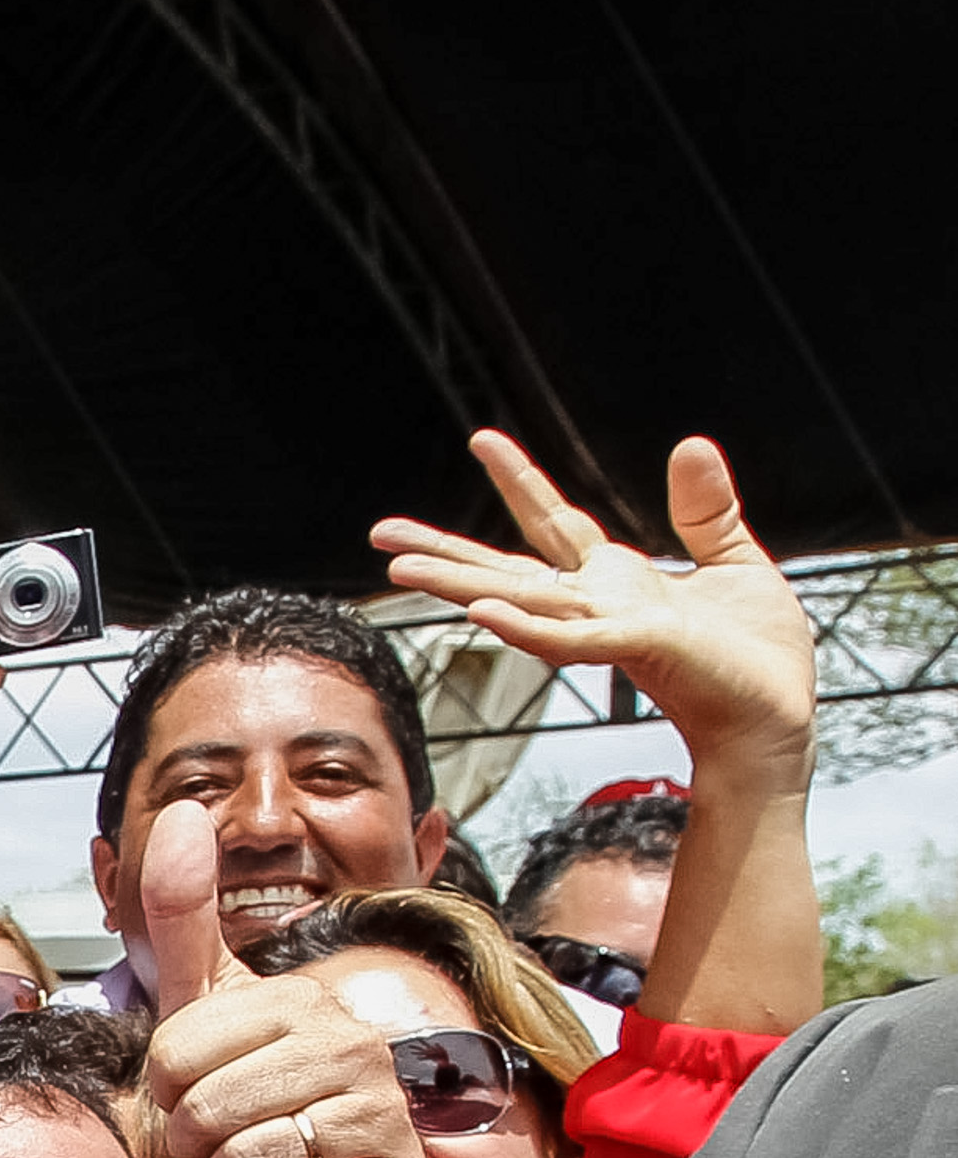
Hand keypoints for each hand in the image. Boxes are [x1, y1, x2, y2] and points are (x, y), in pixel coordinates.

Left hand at [141, 802, 427, 1157]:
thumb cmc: (246, 1093)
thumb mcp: (201, 1004)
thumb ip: (184, 915)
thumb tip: (183, 809)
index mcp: (303, 999)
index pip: (176, 1051)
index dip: (166, 1085)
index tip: (197, 1086)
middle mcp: (357, 1044)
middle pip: (206, 1105)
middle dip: (193, 1134)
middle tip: (224, 1131)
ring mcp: (386, 1113)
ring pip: (246, 1155)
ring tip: (257, 1157)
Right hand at [371, 431, 814, 793]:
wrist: (775, 718)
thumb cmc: (755, 658)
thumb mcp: (735, 560)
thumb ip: (705, 508)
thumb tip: (690, 443)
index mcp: (616, 581)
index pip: (554, 522)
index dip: (519, 480)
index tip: (484, 440)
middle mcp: (596, 603)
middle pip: (504, 569)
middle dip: (443, 550)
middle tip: (382, 532)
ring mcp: (607, 627)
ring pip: (516, 600)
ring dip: (457, 584)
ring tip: (400, 569)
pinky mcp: (634, 648)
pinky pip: (567, 638)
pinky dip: (523, 626)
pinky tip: (482, 613)